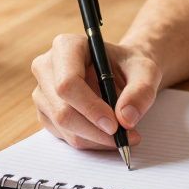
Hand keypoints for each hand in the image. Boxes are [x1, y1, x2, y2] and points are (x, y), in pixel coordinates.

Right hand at [30, 34, 162, 149]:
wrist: (123, 72)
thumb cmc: (130, 66)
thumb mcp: (146, 72)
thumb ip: (140, 91)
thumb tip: (126, 118)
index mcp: (66, 46)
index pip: (68, 83)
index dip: (90, 108)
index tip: (115, 125)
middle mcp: (47, 67)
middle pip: (63, 110)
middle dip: (95, 130)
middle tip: (124, 137)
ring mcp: (43, 92)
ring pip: (64, 127)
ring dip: (96, 138)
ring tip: (124, 134)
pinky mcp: (46, 113)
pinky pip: (65, 136)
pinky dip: (90, 141)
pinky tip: (108, 134)